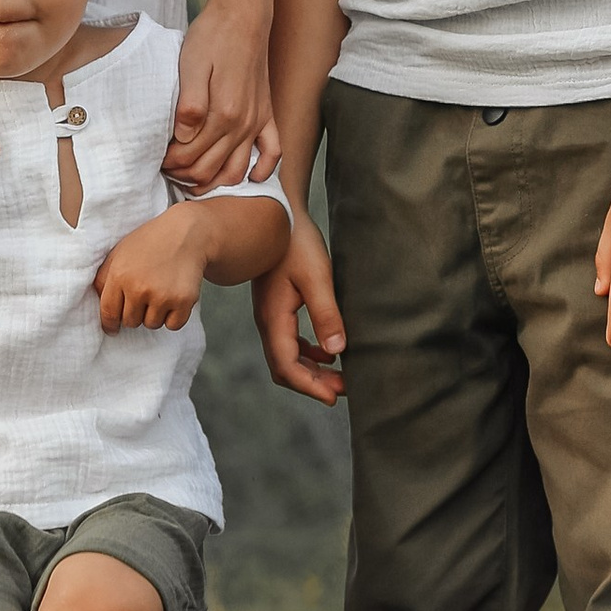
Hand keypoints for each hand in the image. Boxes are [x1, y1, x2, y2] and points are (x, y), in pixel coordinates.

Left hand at [95, 208, 214, 331]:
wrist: (187, 232)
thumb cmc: (150, 242)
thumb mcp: (119, 252)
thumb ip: (103, 278)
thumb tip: (97, 304)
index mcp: (119, 276)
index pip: (109, 314)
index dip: (110, 323)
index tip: (113, 328)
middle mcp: (139, 288)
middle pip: (131, 322)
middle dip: (136, 312)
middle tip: (145, 293)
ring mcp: (162, 296)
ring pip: (152, 324)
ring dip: (155, 313)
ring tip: (160, 291)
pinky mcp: (183, 301)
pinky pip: (173, 325)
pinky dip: (173, 316)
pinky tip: (173, 297)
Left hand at [167, 0, 278, 188]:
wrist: (244, 15)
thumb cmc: (213, 36)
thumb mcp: (190, 65)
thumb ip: (189, 105)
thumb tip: (183, 139)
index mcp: (224, 113)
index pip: (192, 156)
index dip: (171, 163)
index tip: (156, 159)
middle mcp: (244, 123)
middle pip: (211, 168)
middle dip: (185, 176)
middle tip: (166, 169)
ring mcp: (258, 120)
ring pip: (237, 170)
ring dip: (215, 182)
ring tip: (193, 179)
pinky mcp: (267, 114)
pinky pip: (273, 152)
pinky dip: (262, 171)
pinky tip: (249, 177)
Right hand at [253, 217, 345, 403]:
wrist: (276, 213)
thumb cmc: (297, 243)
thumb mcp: (317, 277)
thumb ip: (326, 314)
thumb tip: (337, 351)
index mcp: (274, 318)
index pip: (287, 366)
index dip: (310, 387)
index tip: (334, 398)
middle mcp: (267, 321)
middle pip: (284, 368)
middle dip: (312, 383)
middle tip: (343, 391)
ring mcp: (269, 315)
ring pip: (286, 356)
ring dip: (311, 370)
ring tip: (340, 377)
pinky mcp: (275, 307)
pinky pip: (288, 341)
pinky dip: (307, 354)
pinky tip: (327, 352)